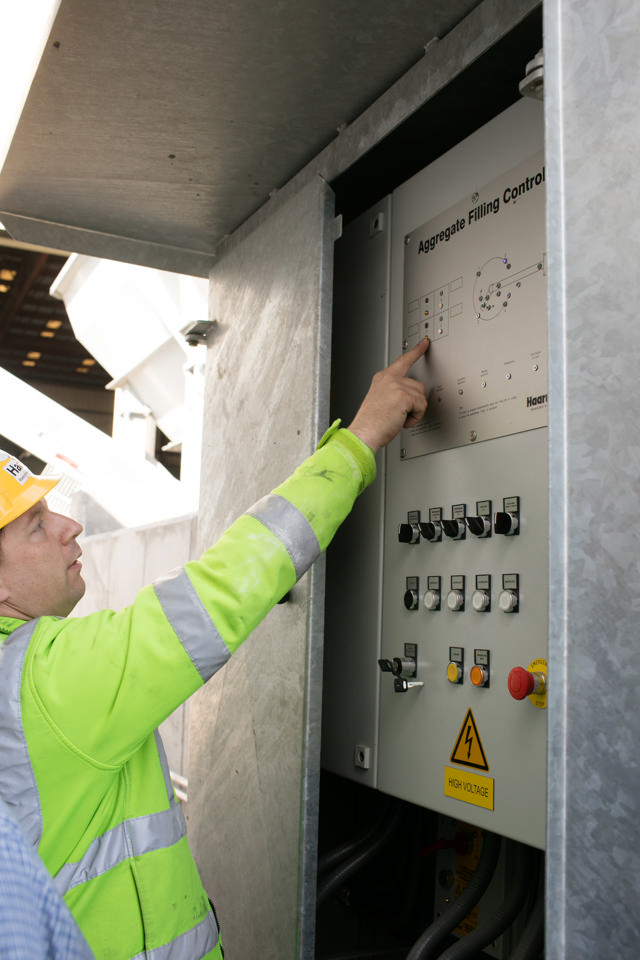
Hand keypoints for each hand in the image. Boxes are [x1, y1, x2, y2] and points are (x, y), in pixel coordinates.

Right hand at [347, 337, 429, 452]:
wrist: (363, 433)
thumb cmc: (370, 423)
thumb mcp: (380, 400)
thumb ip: (394, 392)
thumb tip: (411, 397)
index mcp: (382, 378)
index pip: (403, 361)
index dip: (416, 351)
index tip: (424, 343)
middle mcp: (389, 378)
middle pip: (418, 385)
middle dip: (413, 402)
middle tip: (398, 413)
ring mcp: (396, 385)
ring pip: (421, 396)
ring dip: (414, 411)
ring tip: (397, 417)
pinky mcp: (403, 395)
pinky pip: (421, 406)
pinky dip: (415, 417)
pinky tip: (401, 421)